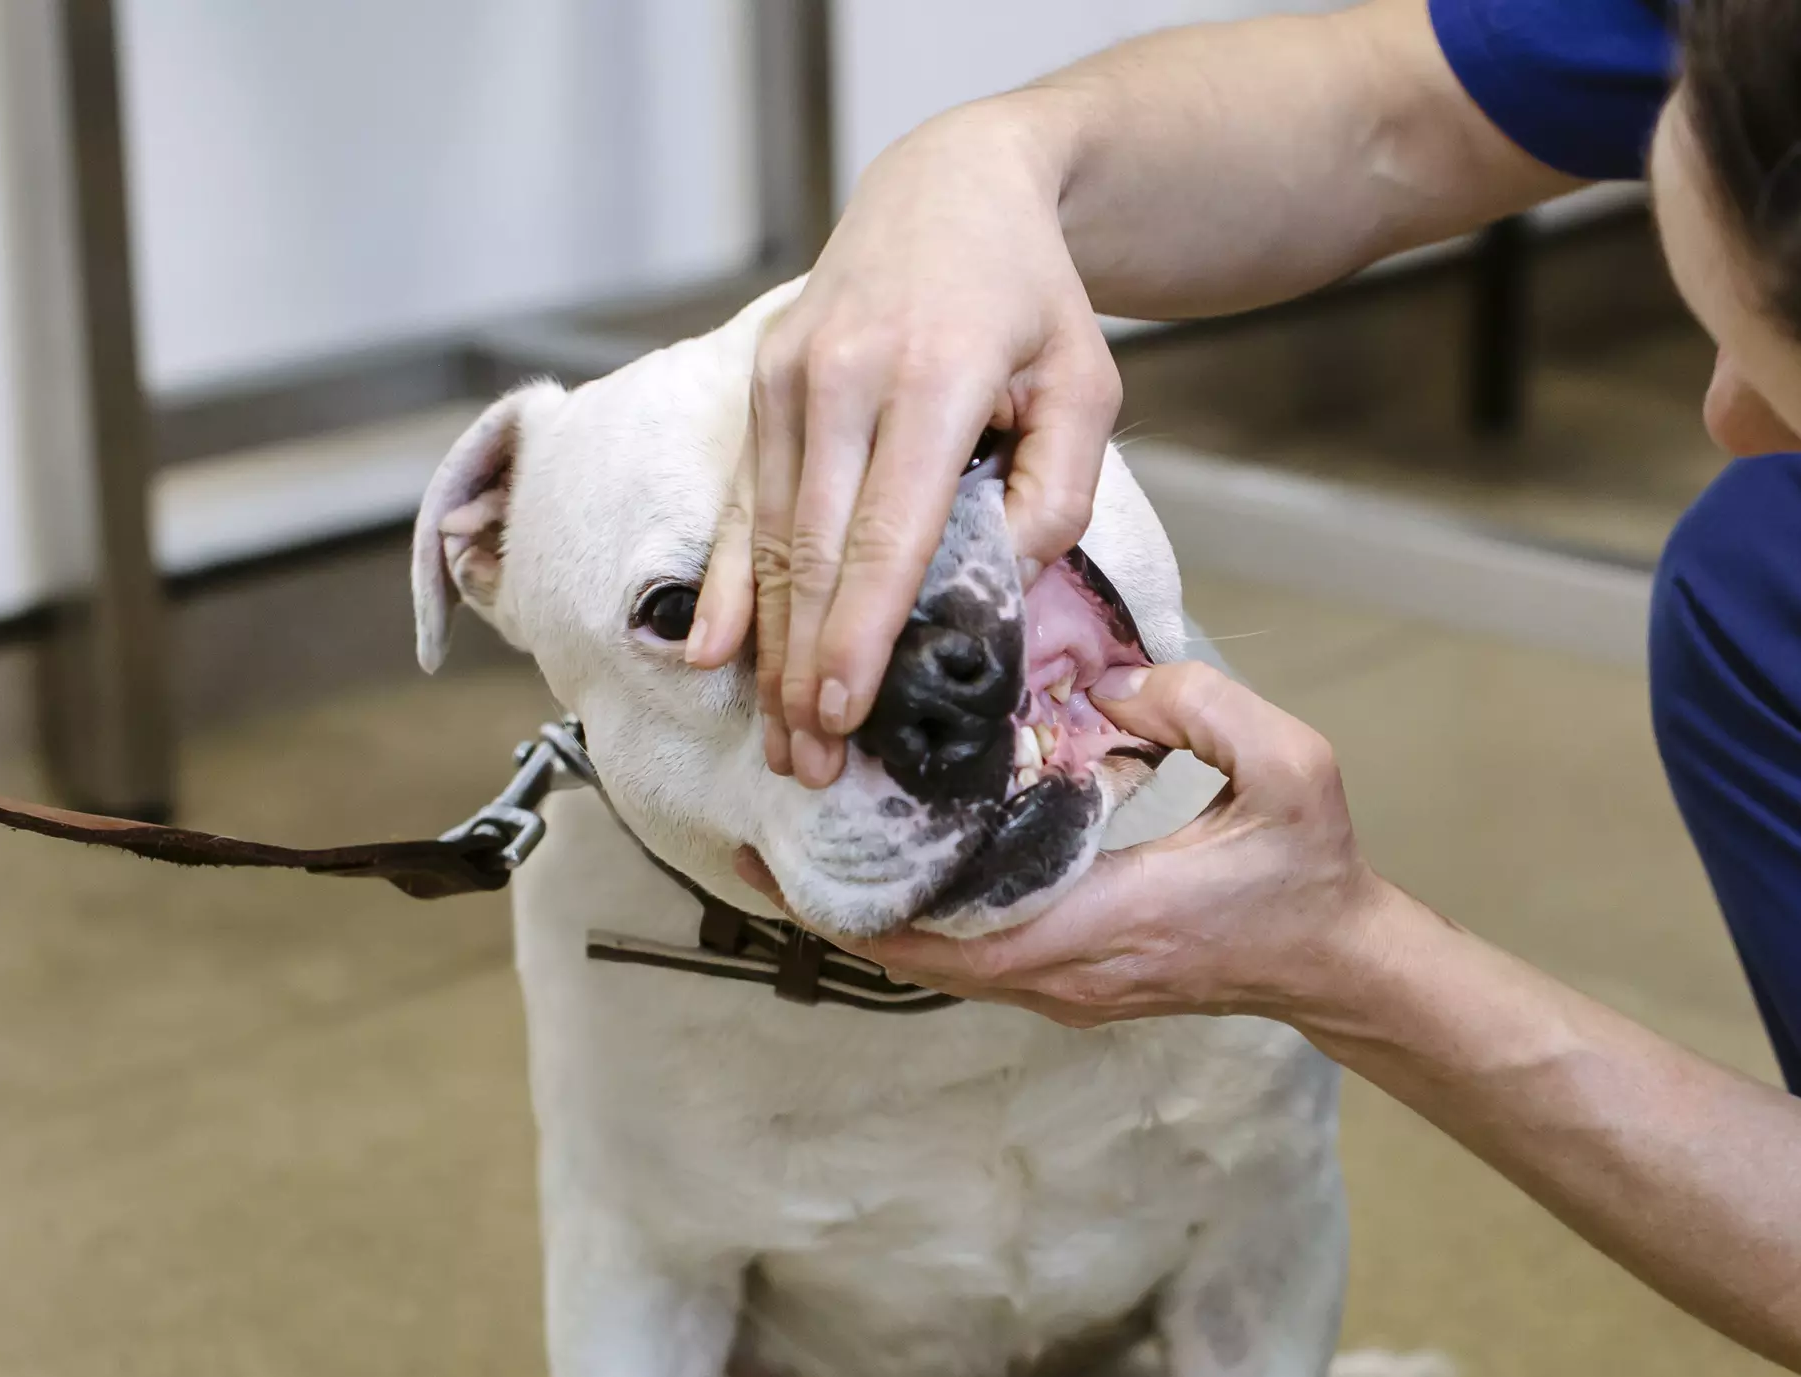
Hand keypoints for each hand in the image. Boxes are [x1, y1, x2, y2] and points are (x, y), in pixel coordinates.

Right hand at [687, 100, 1124, 789]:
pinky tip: (714, 655)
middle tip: (809, 763)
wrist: (952, 188)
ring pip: (766, 536)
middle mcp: (842, 374)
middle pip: (811, 549)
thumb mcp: (1087, 384)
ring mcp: (788, 376)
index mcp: (932, 375)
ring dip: (768, 646)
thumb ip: (1056, 490)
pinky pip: (738, 501)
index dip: (859, 630)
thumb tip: (998, 580)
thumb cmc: (1030, 300)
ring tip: (778, 739)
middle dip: (805, 666)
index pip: (886, 530)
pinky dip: (726, 586)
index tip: (844, 712)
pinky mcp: (759, 382)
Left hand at [742, 663, 1411, 1028]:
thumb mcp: (1290, 764)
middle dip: (832, 908)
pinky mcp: (1069, 979)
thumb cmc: (1312, 870)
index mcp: (1108, 919)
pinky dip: (914, 921)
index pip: (952, 933)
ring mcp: (1064, 984)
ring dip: (867, 916)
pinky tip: (886, 867)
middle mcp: (1067, 969)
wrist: (1338, 961)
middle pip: (916, 958)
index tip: (786, 860)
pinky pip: (968, 958)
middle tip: (757, 842)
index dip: (857, 905)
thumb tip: (1108, 683)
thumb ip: (1201, 707)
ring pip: (936, 966)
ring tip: (800, 852)